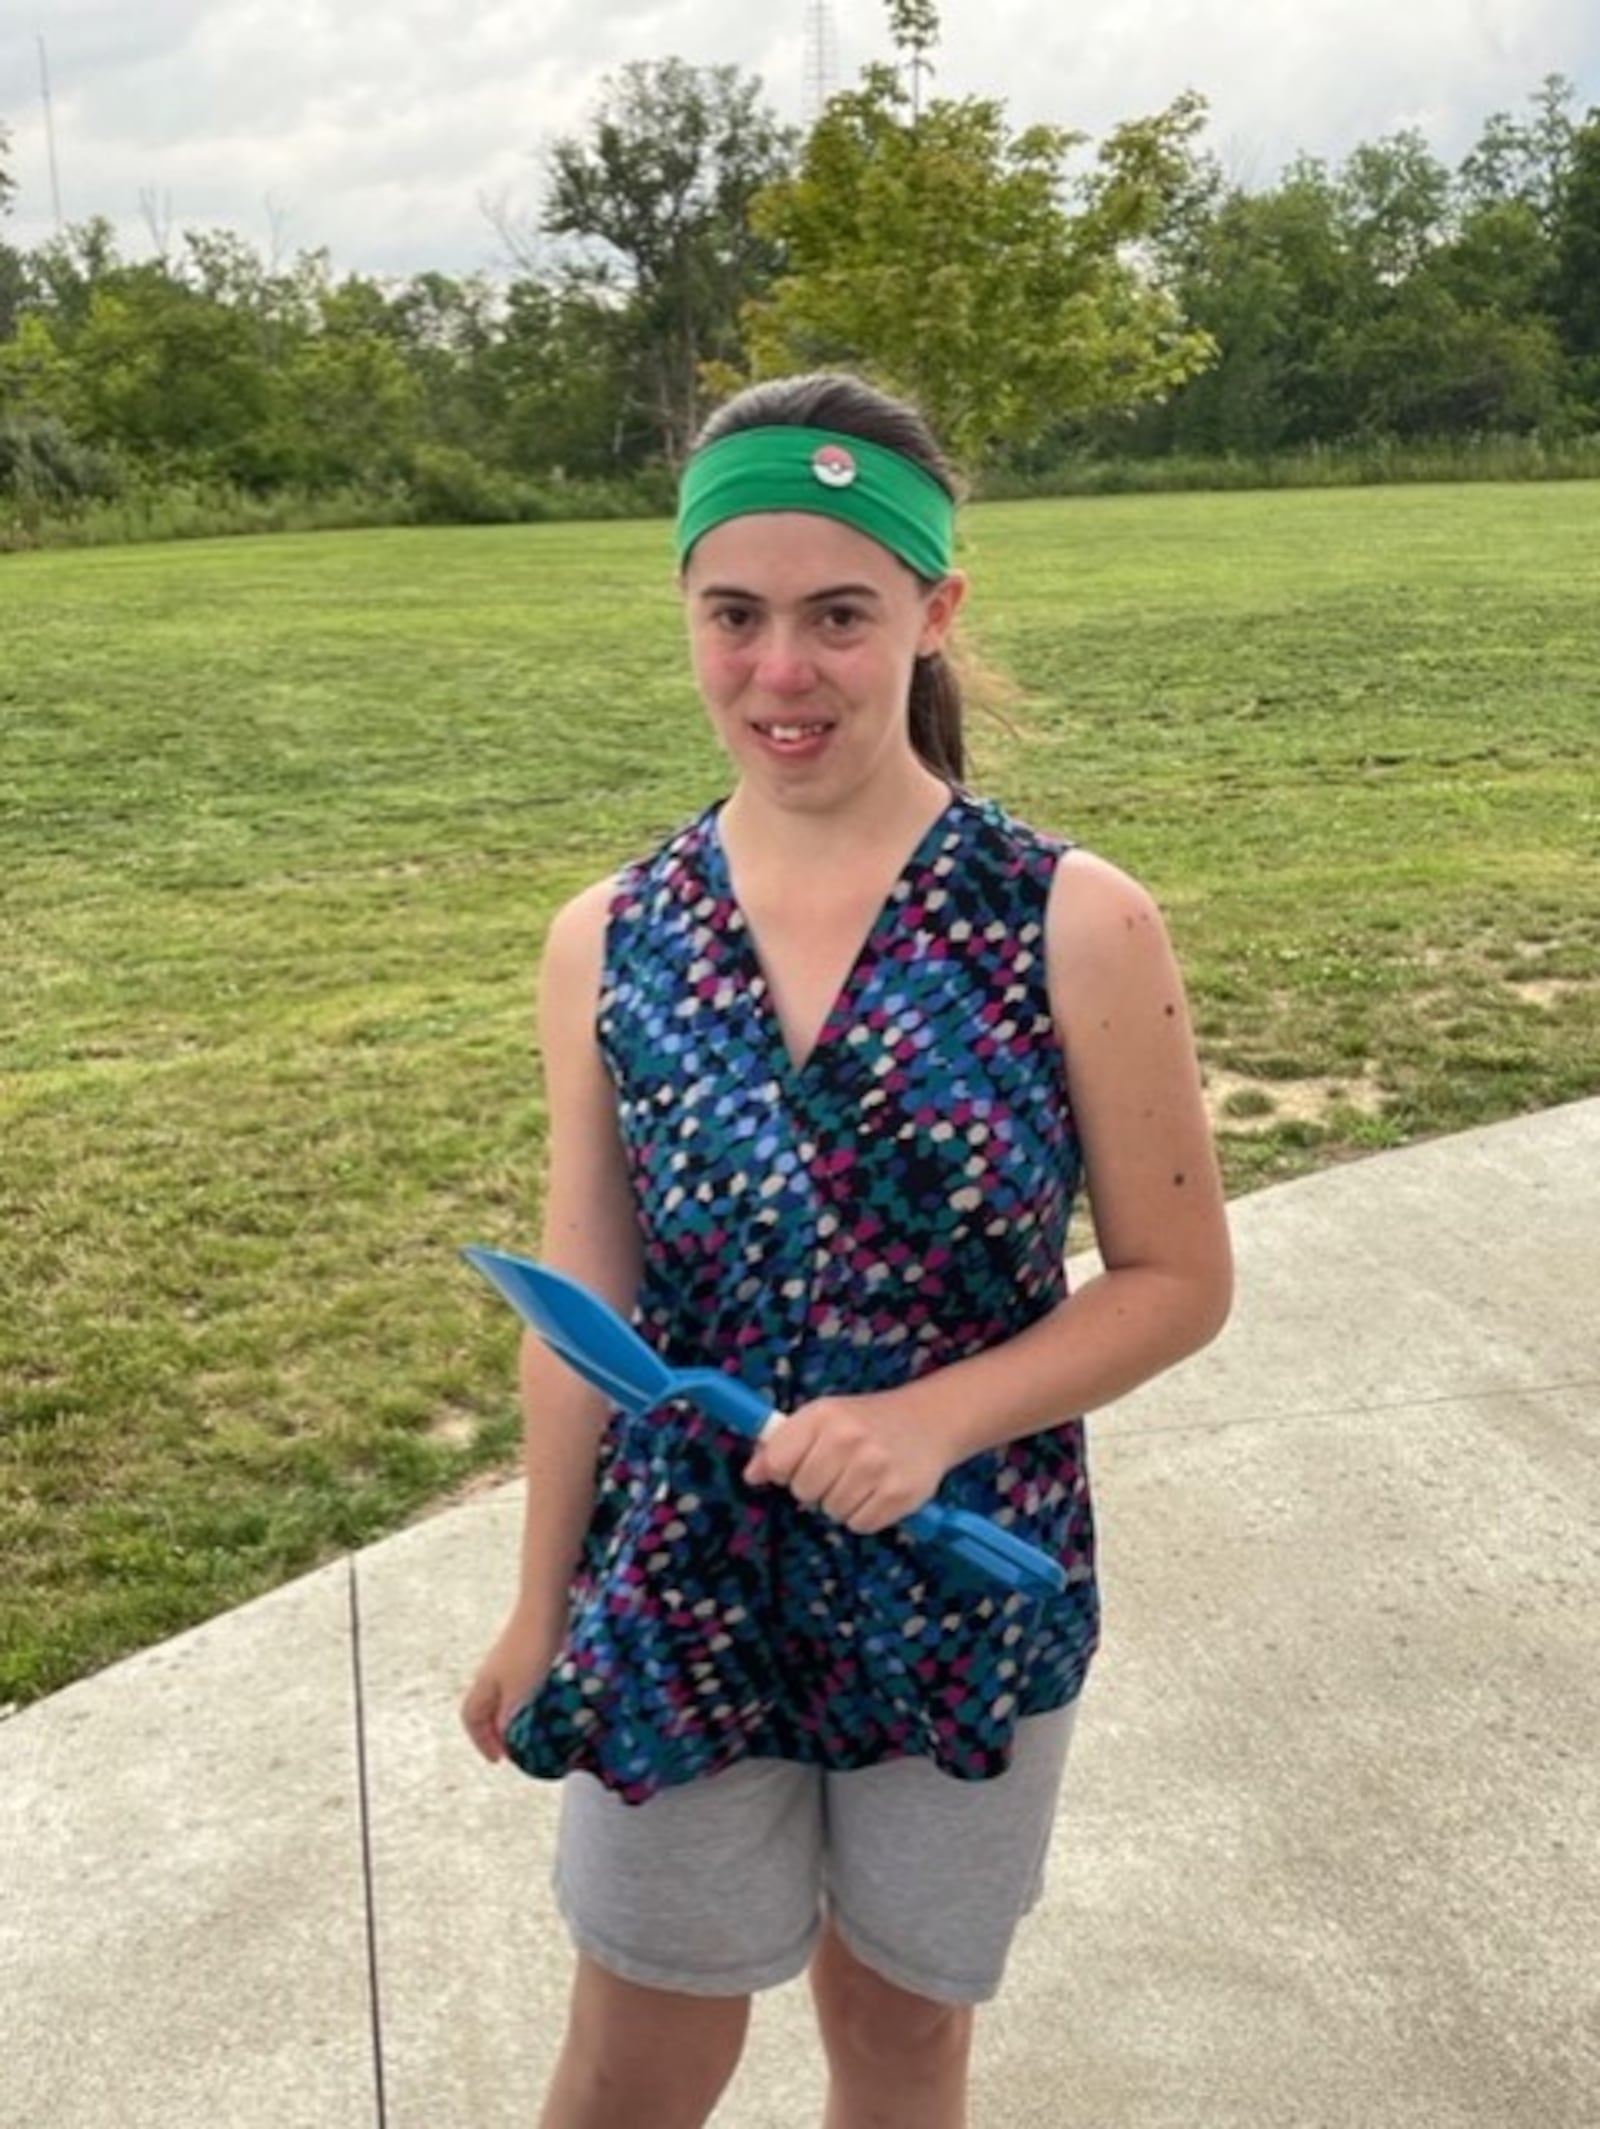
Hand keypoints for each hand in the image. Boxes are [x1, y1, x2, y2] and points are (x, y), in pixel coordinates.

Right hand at [460, 1613, 559, 1764]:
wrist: (547, 1604)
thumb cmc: (532, 1649)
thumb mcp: (519, 1695)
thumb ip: (510, 1721)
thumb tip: (507, 1741)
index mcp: (485, 1684)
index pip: (471, 1717)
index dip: (482, 1741)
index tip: (500, 1758)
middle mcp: (493, 1672)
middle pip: (486, 1707)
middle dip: (498, 1730)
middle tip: (517, 1747)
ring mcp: (510, 1659)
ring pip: (505, 1694)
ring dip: (515, 1714)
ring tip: (534, 1727)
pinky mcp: (528, 1649)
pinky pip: (521, 1682)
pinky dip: (528, 1698)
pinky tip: (548, 1699)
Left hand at [743, 1390, 951, 1535]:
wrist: (929, 1420)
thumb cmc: (866, 1422)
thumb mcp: (822, 1418)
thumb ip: (782, 1443)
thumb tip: (752, 1475)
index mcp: (824, 1415)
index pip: (778, 1462)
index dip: (784, 1470)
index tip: (799, 1464)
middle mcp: (849, 1438)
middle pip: (803, 1492)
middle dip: (815, 1488)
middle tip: (838, 1470)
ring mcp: (876, 1467)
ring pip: (831, 1512)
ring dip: (841, 1503)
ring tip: (861, 1479)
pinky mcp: (899, 1494)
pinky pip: (860, 1525)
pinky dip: (865, 1516)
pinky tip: (877, 1492)